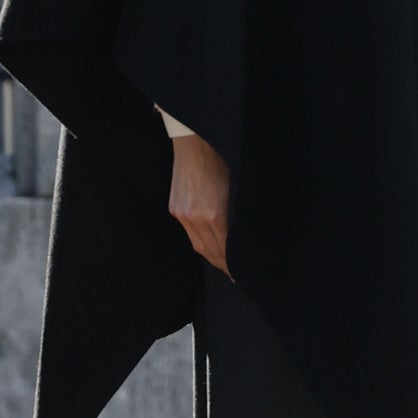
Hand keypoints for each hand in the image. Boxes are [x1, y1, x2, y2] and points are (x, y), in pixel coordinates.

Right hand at [168, 133, 234, 275]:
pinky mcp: (174, 209)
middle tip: (234, 274)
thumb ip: (237, 216)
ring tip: (222, 263)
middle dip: (222, 265)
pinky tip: (208, 245)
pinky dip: (200, 242)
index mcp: (214, 215)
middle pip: (209, 252)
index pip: (224, 250)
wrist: (194, 143)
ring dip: (210, 256)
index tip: (240, 273)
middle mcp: (194, 218)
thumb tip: (242, 236)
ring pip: (197, 245)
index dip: (232, 264)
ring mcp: (182, 214)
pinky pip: (189, 233)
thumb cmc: (221, 161)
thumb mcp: (236, 190)